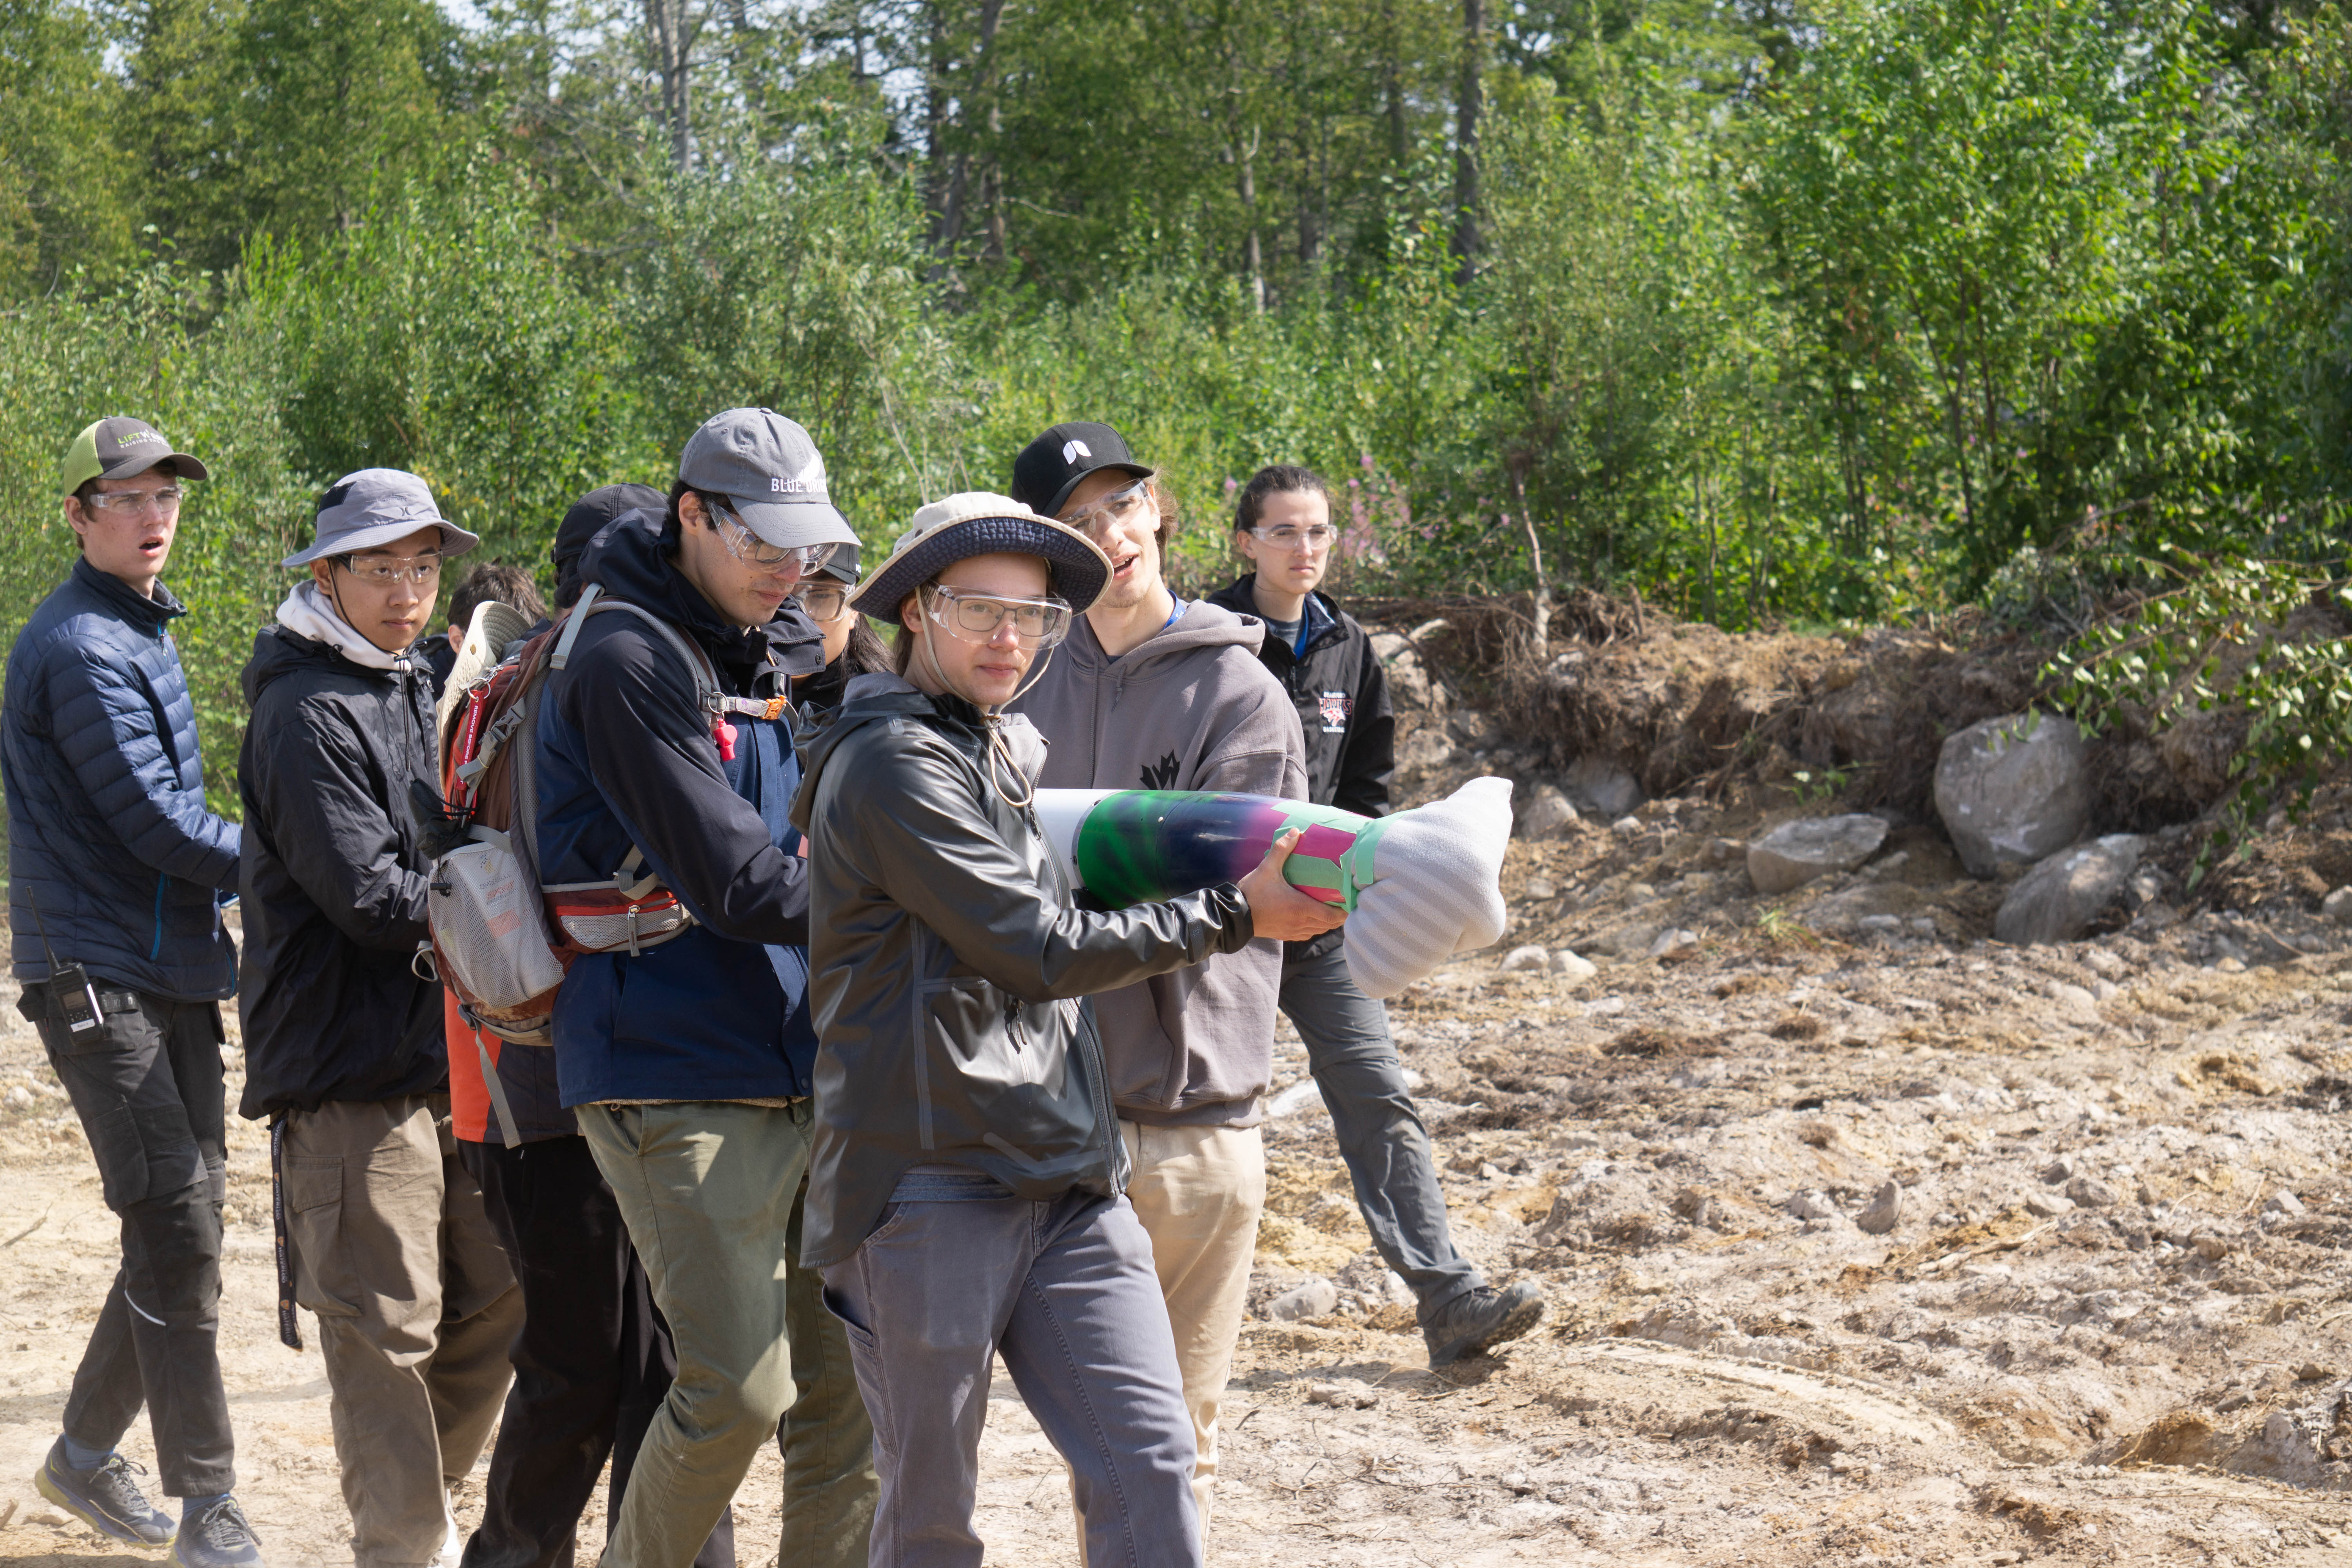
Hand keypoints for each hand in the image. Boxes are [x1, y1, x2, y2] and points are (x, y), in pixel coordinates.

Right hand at [1236, 828, 1348, 942]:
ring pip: (1319, 931)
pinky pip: (1307, 935)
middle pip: (1329, 925)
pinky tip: (1311, 918)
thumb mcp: (1267, 868)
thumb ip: (1282, 849)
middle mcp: (1301, 922)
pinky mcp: (1285, 935)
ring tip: (1330, 910)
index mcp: (1301, 907)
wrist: (1235, 916)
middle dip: (1338, 916)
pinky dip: (1314, 928)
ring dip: (1326, 922)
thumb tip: (1296, 831)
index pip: (1332, 916)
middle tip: (1342, 903)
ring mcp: (1293, 931)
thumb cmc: (1253, 892)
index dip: (1344, 911)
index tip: (1349, 901)